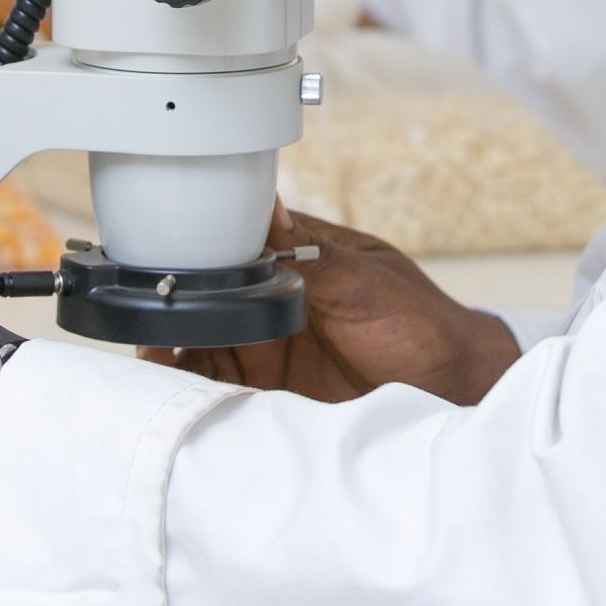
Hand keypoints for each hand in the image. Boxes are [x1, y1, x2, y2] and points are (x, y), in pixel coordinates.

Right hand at [148, 206, 519, 405]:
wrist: (456, 390)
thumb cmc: (423, 324)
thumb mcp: (366, 282)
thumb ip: (309, 256)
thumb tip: (260, 208)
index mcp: (293, 257)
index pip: (227, 246)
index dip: (191, 255)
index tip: (161, 265)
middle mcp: (271, 301)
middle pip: (203, 301)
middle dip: (171, 310)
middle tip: (148, 325)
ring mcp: (268, 350)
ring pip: (202, 347)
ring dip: (175, 353)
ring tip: (153, 364)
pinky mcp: (271, 396)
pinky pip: (220, 392)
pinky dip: (196, 393)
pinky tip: (180, 396)